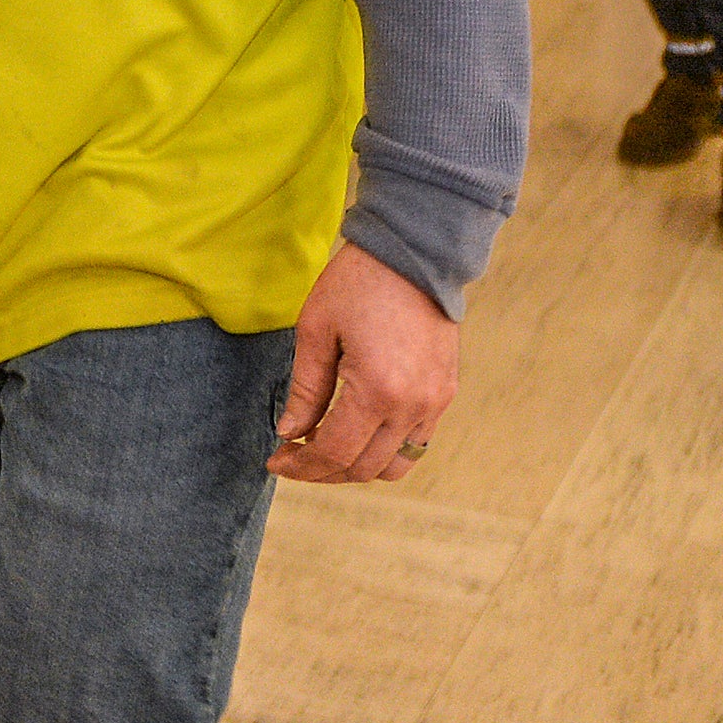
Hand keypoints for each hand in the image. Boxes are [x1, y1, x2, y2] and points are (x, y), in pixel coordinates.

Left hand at [267, 242, 458, 483]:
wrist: (414, 252)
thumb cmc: (359, 282)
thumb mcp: (316, 329)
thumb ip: (305, 390)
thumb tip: (290, 433)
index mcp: (376, 389)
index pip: (334, 453)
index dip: (300, 466)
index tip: (277, 459)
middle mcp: (412, 405)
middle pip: (362, 468)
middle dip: (323, 470)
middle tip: (294, 454)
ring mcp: (434, 402)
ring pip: (393, 466)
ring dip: (357, 466)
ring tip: (328, 446)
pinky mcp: (445, 393)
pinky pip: (417, 443)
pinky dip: (386, 450)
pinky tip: (361, 430)